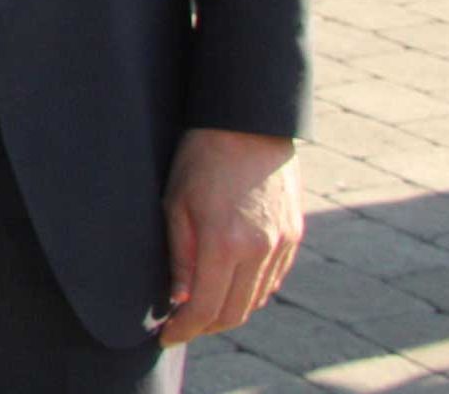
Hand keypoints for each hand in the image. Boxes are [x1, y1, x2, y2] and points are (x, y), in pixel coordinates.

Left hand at [161, 127, 302, 344]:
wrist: (248, 124)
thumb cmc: (200, 158)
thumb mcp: (175, 203)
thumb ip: (180, 256)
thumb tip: (178, 299)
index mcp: (225, 244)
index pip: (206, 309)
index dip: (185, 329)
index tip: (167, 336)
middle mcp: (260, 251)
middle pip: (235, 313)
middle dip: (206, 327)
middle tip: (181, 328)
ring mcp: (282, 245)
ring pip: (256, 300)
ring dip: (229, 312)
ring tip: (201, 311)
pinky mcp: (294, 236)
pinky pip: (272, 280)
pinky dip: (250, 293)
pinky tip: (229, 288)